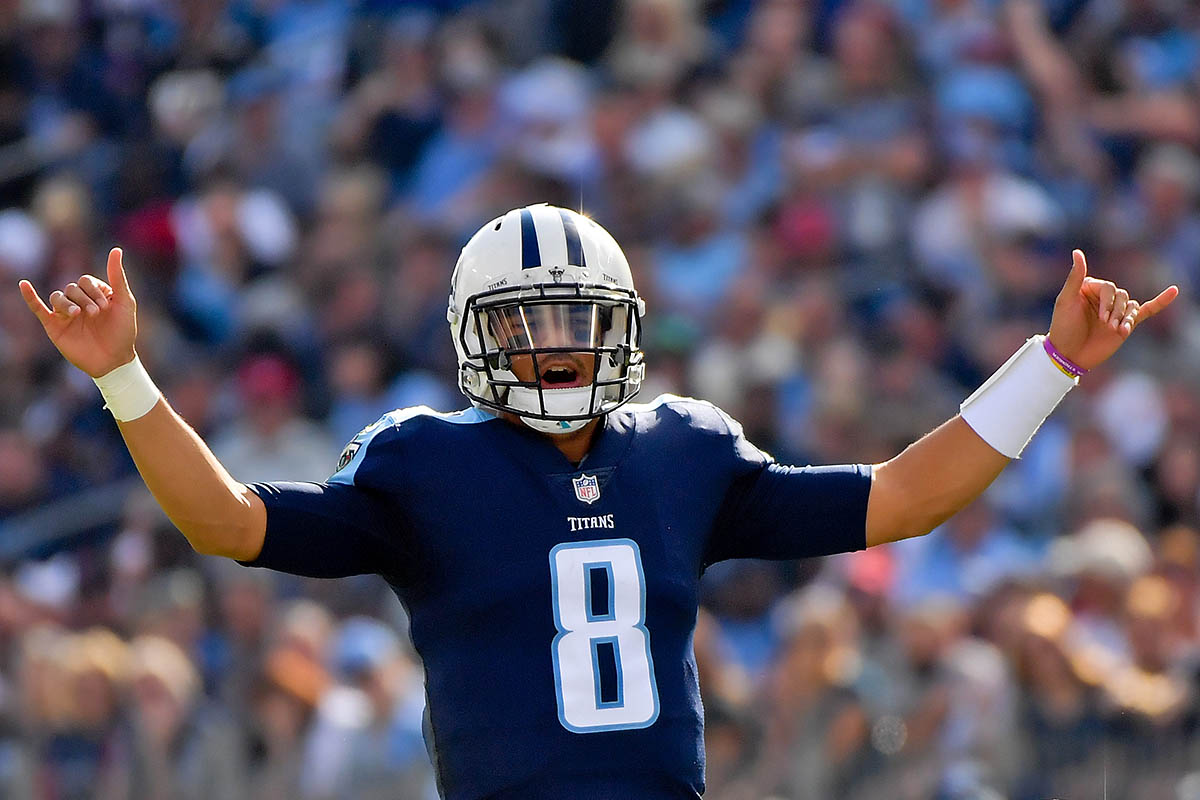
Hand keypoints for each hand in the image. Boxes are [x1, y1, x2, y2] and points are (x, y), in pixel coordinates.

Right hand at [19, 247, 138, 377]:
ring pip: (57, 297)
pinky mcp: (54, 325)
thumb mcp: (125, 302)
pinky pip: (38, 308)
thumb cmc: (123, 332)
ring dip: (67, 303)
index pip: (85, 281)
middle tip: (96, 314)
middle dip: (84, 298)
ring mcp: (65, 314)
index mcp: (95, 294)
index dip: (94, 291)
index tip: (107, 307)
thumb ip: (117, 277)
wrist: (114, 360)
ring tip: (79, 315)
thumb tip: (116, 249)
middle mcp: (79, 302)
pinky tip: (24, 285)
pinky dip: (30, 297)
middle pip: (71, 288)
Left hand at [1046, 249, 1177, 370]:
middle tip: (1105, 325)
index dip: (1107, 301)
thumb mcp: (1066, 300)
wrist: (1069, 355)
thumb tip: (1077, 251)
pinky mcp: (1125, 324)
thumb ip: (1075, 277)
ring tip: (1114, 330)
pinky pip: (1146, 310)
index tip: (1100, 317)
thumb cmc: (1063, 327)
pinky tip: (1173, 291)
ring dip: (1125, 318)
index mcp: (1090, 288)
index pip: (1109, 287)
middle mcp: (1104, 297)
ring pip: (1130, 305)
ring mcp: (1115, 311)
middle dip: (1116, 311)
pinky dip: (1160, 301)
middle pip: (1122, 295)